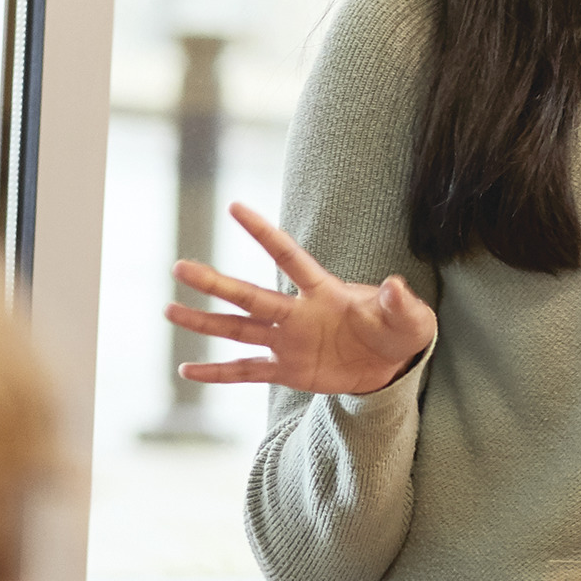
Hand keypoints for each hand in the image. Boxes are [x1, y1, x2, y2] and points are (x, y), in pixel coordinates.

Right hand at [165, 204, 437, 395]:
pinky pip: (247, 371)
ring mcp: (289, 342)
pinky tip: (187, 371)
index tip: (235, 207)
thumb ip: (400, 303)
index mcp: (324, 292)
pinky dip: (218, 372)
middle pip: (250, 295)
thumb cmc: (399, 331)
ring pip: (239, 330)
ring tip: (170, 311)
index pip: (289, 257)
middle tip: (180, 267)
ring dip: (205, 322)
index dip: (264, 233)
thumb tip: (396, 285)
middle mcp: (297, 313)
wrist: (391, 366)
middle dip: (216, 283)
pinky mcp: (288, 370)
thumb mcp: (410, 319)